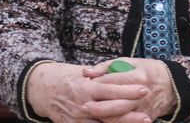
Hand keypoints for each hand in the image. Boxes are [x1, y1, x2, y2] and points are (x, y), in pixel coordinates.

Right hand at [27, 61, 150, 122]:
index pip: (111, 90)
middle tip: (147, 117)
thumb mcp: (84, 72)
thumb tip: (124, 70)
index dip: (128, 91)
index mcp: (87, 87)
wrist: (41, 89)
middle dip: (129, 116)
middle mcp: (83, 104)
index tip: (145, 90)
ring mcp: (77, 118)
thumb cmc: (67, 76)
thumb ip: (103, 74)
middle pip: (109, 112)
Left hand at [80, 57, 175, 122]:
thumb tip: (86, 72)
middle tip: (84, 107)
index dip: (98, 84)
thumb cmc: (148, 71)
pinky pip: (128, 122)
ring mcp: (143, 107)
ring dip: (104, 116)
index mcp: (137, 76)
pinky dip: (115, 122)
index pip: (113, 81)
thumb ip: (107, 66)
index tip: (87, 85)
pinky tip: (104, 121)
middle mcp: (141, 93)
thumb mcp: (131, 63)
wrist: (172, 85)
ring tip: (91, 114)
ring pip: (121, 116)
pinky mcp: (145, 117)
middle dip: (98, 106)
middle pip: (116, 103)